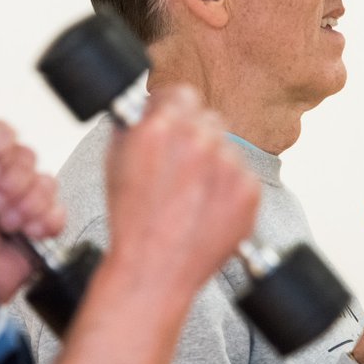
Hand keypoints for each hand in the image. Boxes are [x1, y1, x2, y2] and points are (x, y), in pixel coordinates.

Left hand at [0, 121, 64, 302]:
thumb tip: (2, 132)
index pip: (4, 134)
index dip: (0, 154)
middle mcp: (1, 177)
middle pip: (29, 157)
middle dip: (11, 187)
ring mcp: (24, 199)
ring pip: (46, 183)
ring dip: (24, 209)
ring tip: (6, 225)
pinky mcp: (43, 221)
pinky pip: (59, 209)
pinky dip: (43, 224)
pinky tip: (26, 234)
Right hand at [102, 85, 258, 293]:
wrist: (154, 269)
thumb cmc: (132, 222)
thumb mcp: (115, 160)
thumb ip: (134, 125)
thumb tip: (147, 108)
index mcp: (161, 128)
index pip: (181, 94)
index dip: (173, 108)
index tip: (172, 119)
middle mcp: (198, 141)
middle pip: (207, 118)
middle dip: (194, 135)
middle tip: (180, 162)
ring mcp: (228, 165)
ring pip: (227, 147)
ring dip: (213, 162)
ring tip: (191, 193)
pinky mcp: (249, 191)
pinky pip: (242, 175)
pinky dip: (228, 188)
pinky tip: (206, 207)